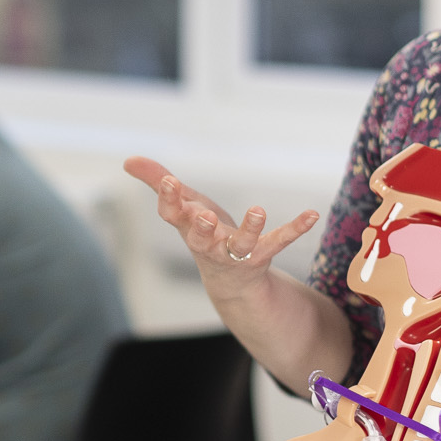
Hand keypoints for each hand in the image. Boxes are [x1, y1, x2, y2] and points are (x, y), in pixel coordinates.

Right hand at [123, 156, 318, 303]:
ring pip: (240, 245)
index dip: (169, 199)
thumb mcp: (183, 206)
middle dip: (201, 228)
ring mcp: (235, 254)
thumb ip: (157, 182)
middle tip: (204, 216)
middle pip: (201, 239)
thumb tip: (128, 160)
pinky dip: (295, 229)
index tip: (169, 182)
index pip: (172, 215)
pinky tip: (312, 214)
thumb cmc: (203, 234)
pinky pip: (278, 243)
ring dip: (249, 229)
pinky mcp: (260, 257)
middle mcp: (208, 244)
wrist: (229, 281)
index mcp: (188, 228)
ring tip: (259, 210)